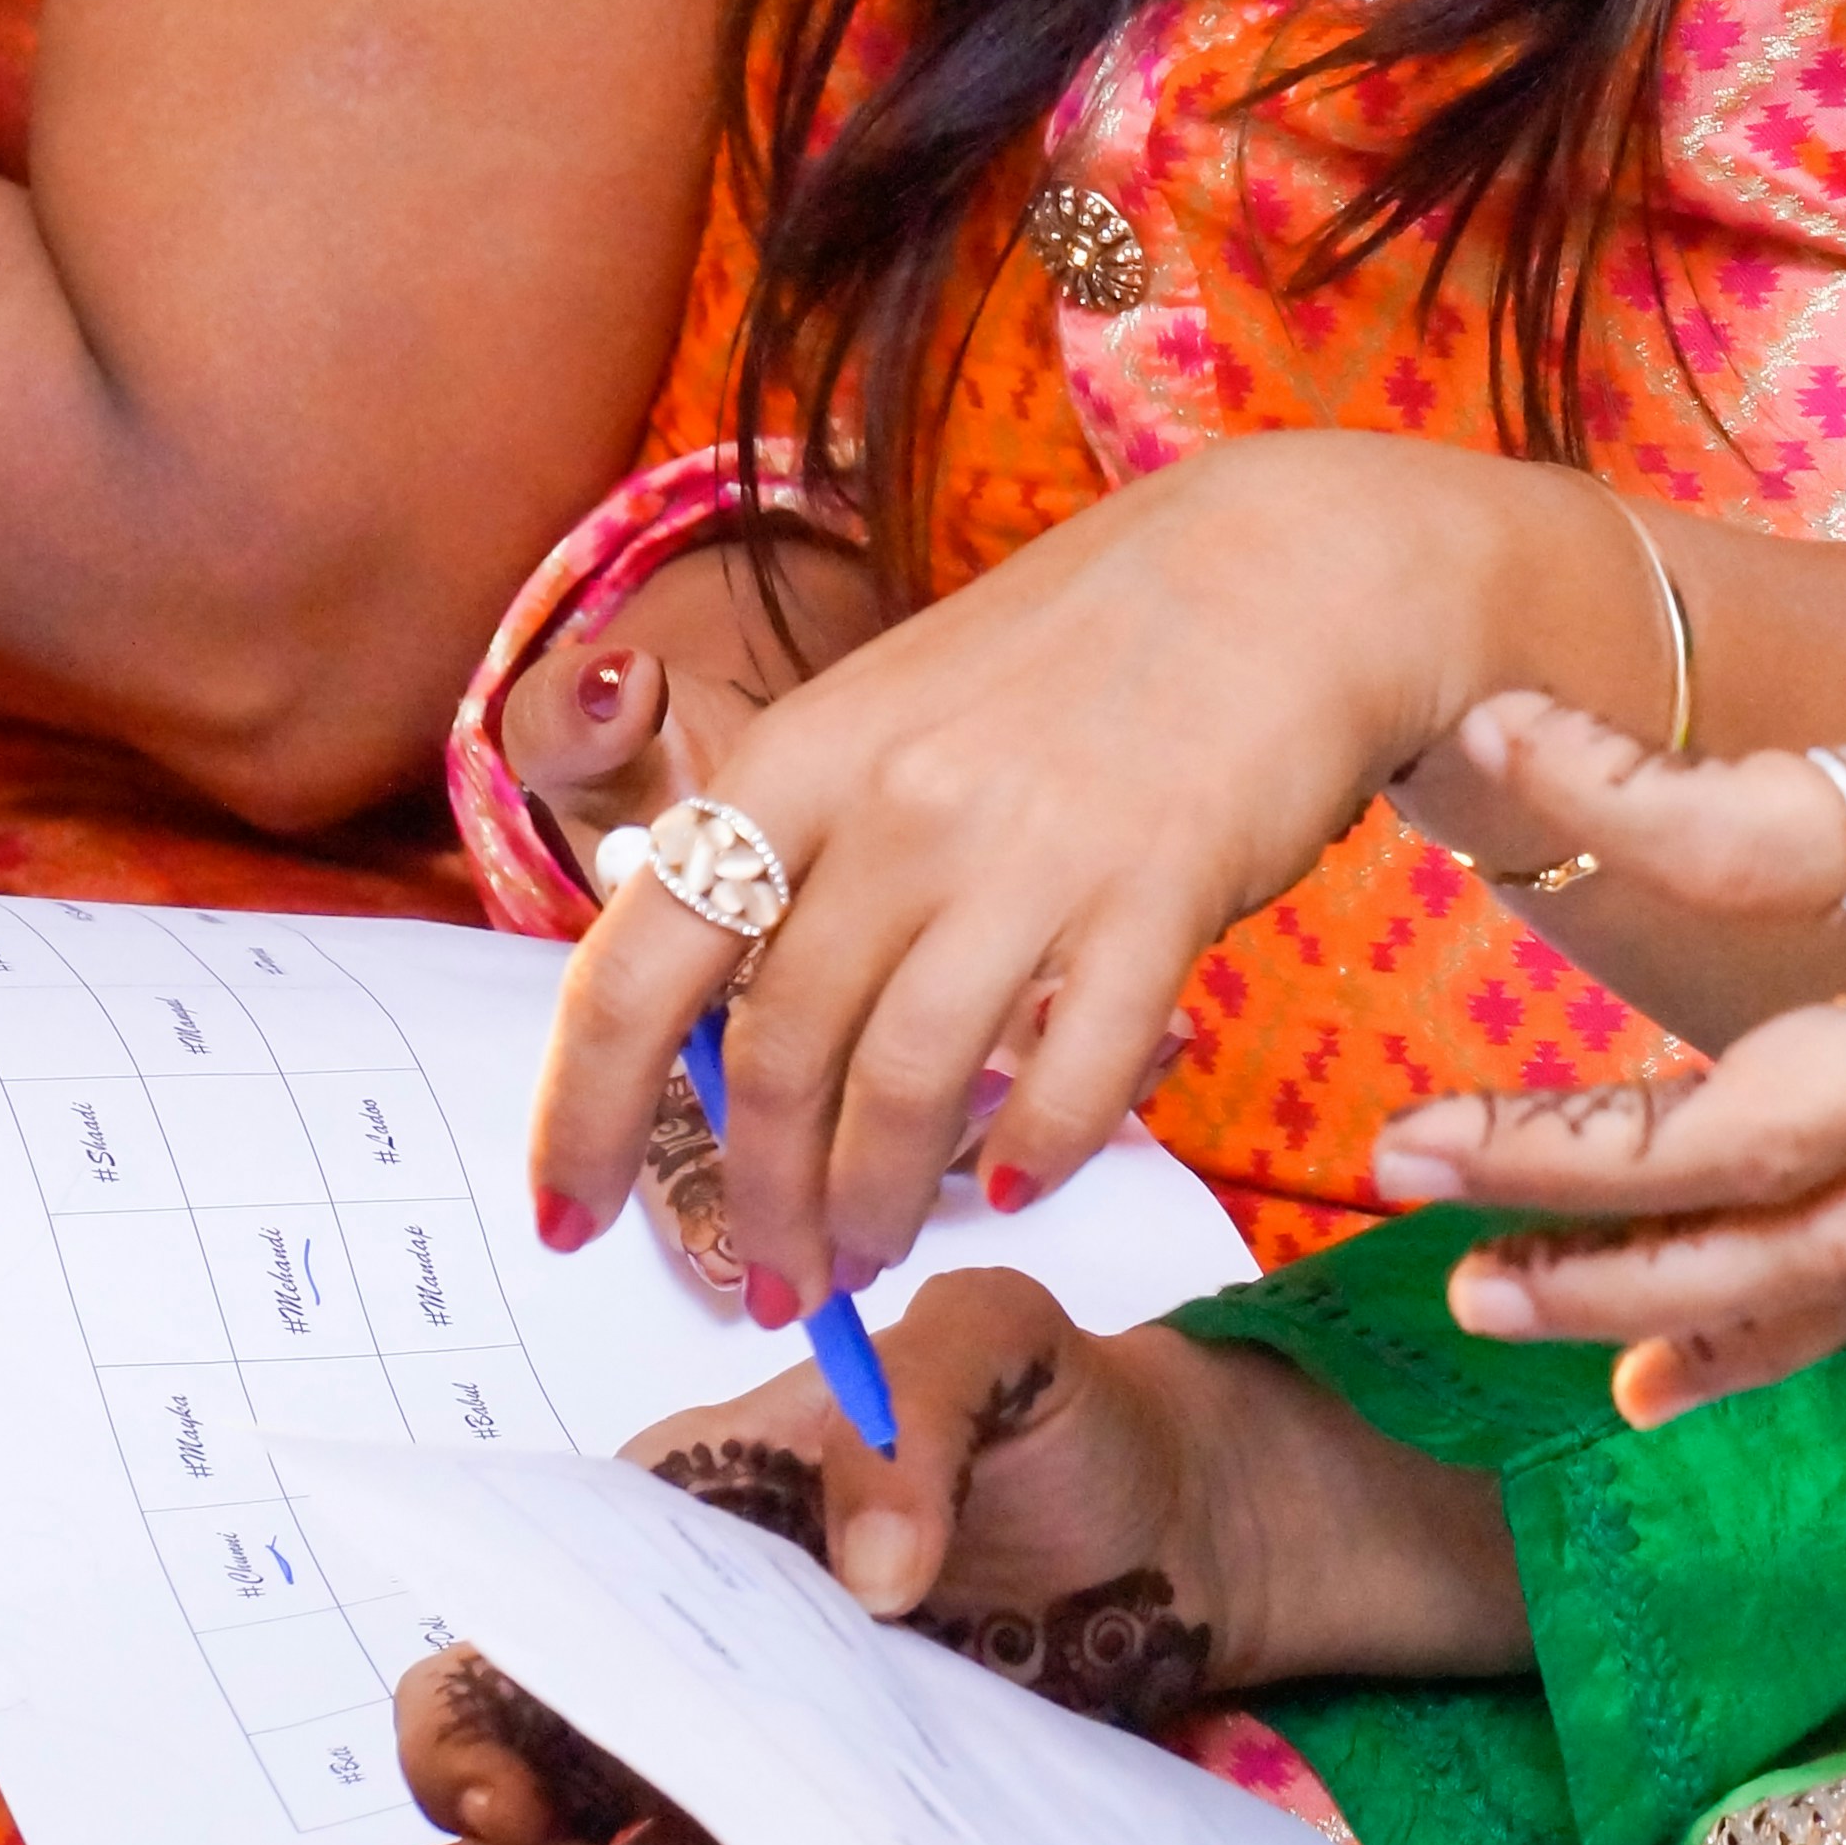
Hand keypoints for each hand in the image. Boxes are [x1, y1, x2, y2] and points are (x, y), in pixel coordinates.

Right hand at [393, 1275, 1522, 1844]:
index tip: (513, 1791)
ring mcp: (736, 1726)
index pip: (513, 1602)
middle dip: (506, 1831)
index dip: (467, 1711)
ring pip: (587, 1837)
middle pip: (510, 1744)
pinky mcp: (808, 1807)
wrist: (1177, 1526)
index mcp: (678, 1508)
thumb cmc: (1060, 1413)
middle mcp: (678, 1624)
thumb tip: (867, 1580)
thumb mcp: (998, 1344)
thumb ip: (920, 1409)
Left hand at [525, 431, 1672, 1311]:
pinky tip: (1022, 1184)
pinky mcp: (1162, 888)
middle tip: (773, 1279)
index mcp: (802, 754)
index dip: (580, 1115)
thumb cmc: (1073, 655)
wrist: (1282, 564)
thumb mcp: (892, 708)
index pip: (637, 967)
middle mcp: (896, 802)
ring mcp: (1030, 846)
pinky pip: (1070, 1073)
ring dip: (877, 1206)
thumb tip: (705, 1026)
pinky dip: (1035, 1151)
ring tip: (872, 1256)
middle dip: (759, 1204)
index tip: (563, 1219)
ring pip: (905, 1088)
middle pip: (774, 1057)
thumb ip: (802, 848)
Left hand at [1368, 426, 1845, 1419]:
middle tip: (1396, 1151)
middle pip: (1760, 1126)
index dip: (1616, 800)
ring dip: (1627, 1275)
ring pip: (1809, 1243)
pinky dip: (1758, 1339)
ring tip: (1454, 1281)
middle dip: (1574, 1152)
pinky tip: (1633, 1382)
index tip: (1484, 737)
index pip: (1777, 843)